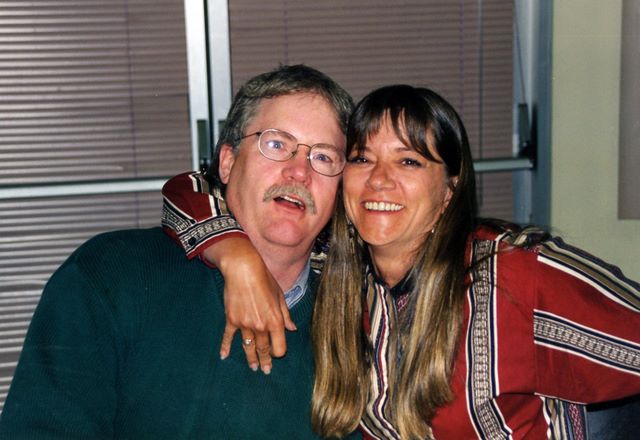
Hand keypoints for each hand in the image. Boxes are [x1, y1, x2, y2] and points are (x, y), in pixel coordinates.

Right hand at [203, 236, 295, 373]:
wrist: (243, 270)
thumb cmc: (264, 279)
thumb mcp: (280, 296)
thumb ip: (285, 315)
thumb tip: (292, 328)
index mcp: (275, 321)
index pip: (279, 347)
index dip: (278, 352)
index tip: (276, 354)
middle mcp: (261, 326)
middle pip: (264, 350)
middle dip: (265, 361)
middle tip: (265, 370)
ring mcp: (245, 324)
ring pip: (248, 346)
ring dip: (250, 359)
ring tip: (252, 368)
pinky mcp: (232, 319)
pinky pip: (229, 337)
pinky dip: (225, 347)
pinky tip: (224, 356)